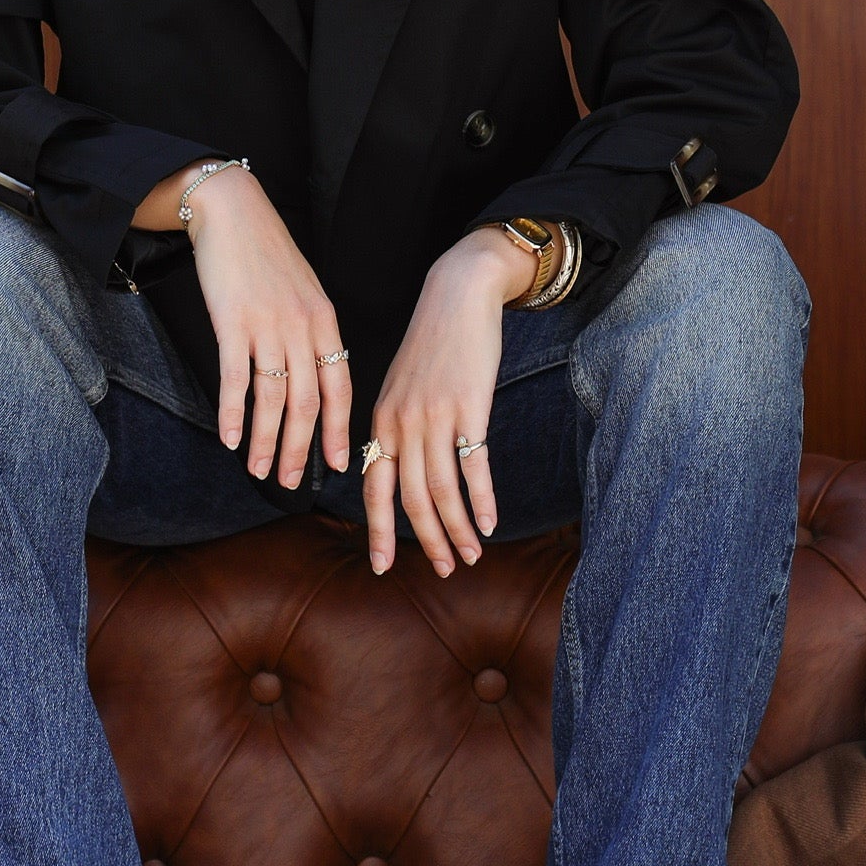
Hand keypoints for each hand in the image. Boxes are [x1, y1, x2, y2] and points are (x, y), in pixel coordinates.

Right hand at [144, 166, 352, 485]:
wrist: (233, 211)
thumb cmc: (266, 253)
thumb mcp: (304, 290)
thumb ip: (311, 331)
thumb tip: (313, 376)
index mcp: (325, 321)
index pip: (339, 387)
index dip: (338, 431)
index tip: (337, 466)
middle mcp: (302, 327)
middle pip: (307, 402)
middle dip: (301, 449)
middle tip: (292, 482)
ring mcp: (268, 325)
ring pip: (273, 399)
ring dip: (266, 441)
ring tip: (259, 469)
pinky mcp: (233, 322)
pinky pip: (236, 379)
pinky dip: (233, 414)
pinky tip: (229, 439)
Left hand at [362, 227, 536, 577]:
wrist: (457, 295)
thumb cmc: (433, 343)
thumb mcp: (402, 385)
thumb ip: (399, 427)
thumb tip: (403, 471)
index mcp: (381, 420)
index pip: (375, 487)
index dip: (379, 529)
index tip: (382, 565)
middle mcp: (402, 423)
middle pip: (411, 498)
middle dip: (427, 540)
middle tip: (444, 570)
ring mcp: (435, 417)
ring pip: (441, 490)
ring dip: (457, 530)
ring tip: (471, 555)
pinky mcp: (468, 409)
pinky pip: (473, 466)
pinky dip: (482, 500)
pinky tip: (489, 522)